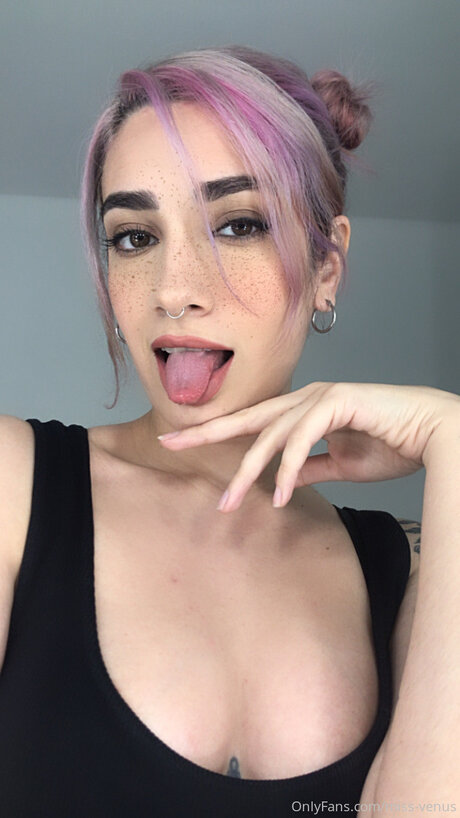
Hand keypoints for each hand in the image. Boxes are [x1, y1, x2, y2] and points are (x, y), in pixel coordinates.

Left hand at [158, 382, 459, 511]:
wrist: (431, 434)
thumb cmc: (392, 445)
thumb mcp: (341, 464)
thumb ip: (312, 468)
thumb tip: (286, 482)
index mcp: (302, 410)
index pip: (250, 423)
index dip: (215, 432)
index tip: (180, 442)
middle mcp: (305, 399)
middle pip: (246, 419)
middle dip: (206, 432)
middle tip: (170, 444)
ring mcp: (320, 397)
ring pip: (270, 435)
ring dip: (249, 472)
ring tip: (229, 504)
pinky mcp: (337, 402)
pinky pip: (303, 440)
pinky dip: (290, 469)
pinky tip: (281, 496)